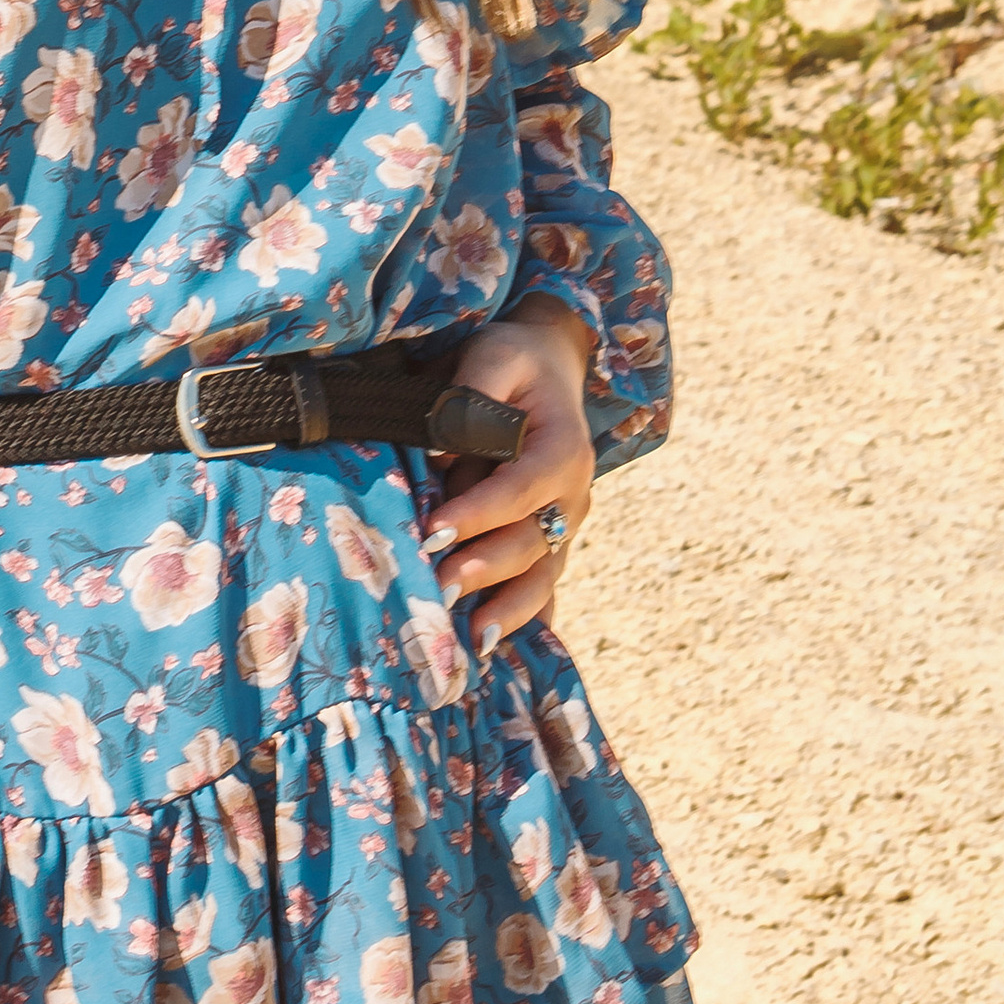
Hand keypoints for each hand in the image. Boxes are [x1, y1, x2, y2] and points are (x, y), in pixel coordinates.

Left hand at [423, 298, 597, 660]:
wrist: (546, 368)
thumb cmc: (514, 361)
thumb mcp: (494, 355)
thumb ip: (470, 395)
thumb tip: (440, 450)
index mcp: (564, 451)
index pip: (519, 490)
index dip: (477, 514)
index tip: (431, 531)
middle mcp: (572, 497)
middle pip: (531, 542)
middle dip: (485, 568)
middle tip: (440, 587)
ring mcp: (564, 524)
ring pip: (542, 577)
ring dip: (508, 610)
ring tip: (472, 639)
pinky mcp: (549, 540)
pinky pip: (542, 587)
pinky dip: (524, 618)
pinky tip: (496, 648)